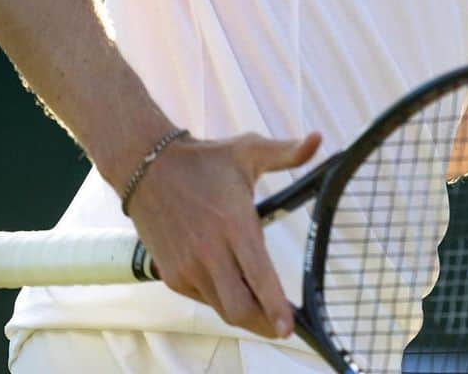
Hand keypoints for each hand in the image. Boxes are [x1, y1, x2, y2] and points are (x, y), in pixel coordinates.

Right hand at [126, 130, 321, 338]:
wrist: (148, 168)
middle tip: (284, 326)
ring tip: (264, 311)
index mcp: (234, 224)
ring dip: (245, 312)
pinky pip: (204, 298)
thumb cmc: (205, 159)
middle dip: (264, 323)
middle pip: (240, 308)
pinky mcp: (172, 275)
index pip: (259, 276)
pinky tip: (235, 288)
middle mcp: (210, 252)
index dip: (276, 306)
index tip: (290, 329)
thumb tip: (319, 138)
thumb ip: (287, 152)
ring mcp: (187, 267)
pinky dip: (222, 299)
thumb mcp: (249, 150)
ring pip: (221, 307)